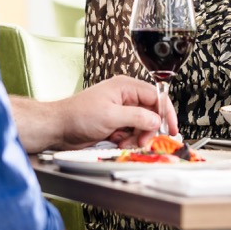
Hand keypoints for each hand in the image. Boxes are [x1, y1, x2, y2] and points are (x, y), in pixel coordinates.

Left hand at [55, 75, 178, 149]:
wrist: (58, 128)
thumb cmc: (77, 115)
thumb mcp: (111, 116)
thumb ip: (137, 118)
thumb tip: (156, 120)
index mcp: (125, 87)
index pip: (156, 96)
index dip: (166, 112)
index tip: (171, 128)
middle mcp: (125, 97)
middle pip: (151, 113)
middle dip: (149, 129)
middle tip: (143, 141)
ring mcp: (120, 111)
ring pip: (142, 125)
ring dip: (137, 137)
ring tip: (126, 143)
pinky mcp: (115, 123)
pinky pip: (131, 132)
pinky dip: (128, 140)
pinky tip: (118, 142)